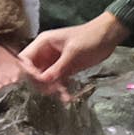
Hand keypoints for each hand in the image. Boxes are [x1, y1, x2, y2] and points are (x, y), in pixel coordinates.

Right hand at [4, 13, 124, 94]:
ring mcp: (54, 62)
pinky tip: (67, 96)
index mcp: (43, 43)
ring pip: (44, 79)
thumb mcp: (73, 52)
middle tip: (51, 91)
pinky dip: (60, 89)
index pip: (25, 59)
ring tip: (62, 95)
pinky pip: (56, 81)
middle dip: (39, 83)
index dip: (26, 72)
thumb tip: (42, 81)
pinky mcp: (64, 69)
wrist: (108, 37)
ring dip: (51, 88)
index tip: (35, 83)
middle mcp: (45, 53)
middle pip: (33, 71)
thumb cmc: (89, 38)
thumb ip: (58, 67)